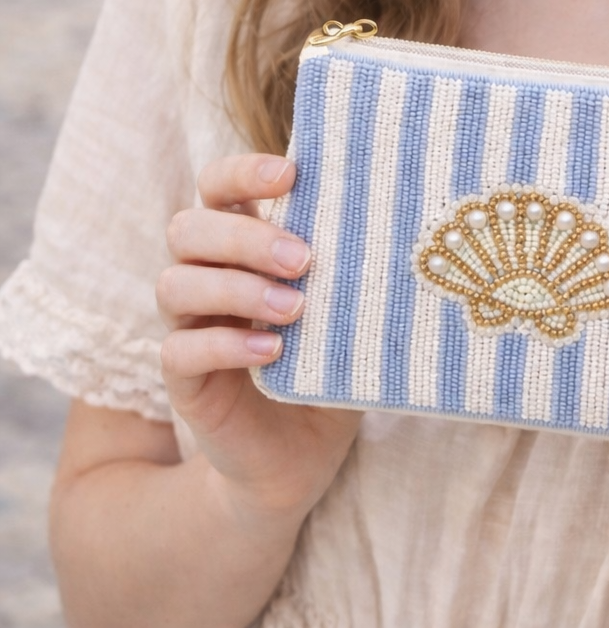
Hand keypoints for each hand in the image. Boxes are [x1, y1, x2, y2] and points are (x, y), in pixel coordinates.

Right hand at [157, 153, 358, 523]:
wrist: (302, 458)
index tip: (290, 175)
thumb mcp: (350, 309)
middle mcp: (205, 274)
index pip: (217, 186)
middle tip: (303, 258)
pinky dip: (226, 344)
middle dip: (244, 236)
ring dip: (236, 287)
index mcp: (241, 242)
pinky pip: (180, 349)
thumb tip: (411, 222)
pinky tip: (273, 352)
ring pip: (175, 283)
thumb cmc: (331, 362)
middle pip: (188, 228)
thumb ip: (359, 268)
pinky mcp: (184, 379)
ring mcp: (189, 325)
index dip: (242, 172)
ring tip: (295, 307)